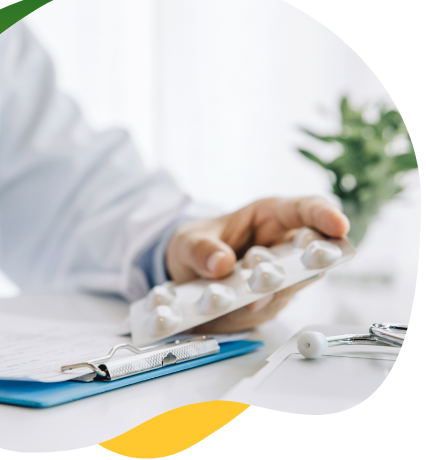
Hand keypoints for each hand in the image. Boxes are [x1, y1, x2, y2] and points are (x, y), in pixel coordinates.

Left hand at [165, 197, 349, 332]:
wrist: (185, 274)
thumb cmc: (196, 245)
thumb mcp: (188, 240)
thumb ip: (201, 248)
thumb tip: (221, 263)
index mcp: (269, 217)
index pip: (305, 211)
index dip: (325, 216)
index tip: (338, 225)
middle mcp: (281, 248)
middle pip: (310, 254)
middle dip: (308, 261)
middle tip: (295, 267)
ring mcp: (278, 279)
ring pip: (289, 287)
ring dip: (271, 293)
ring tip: (250, 298)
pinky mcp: (268, 304)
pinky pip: (265, 308)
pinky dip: (249, 311)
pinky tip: (231, 310)